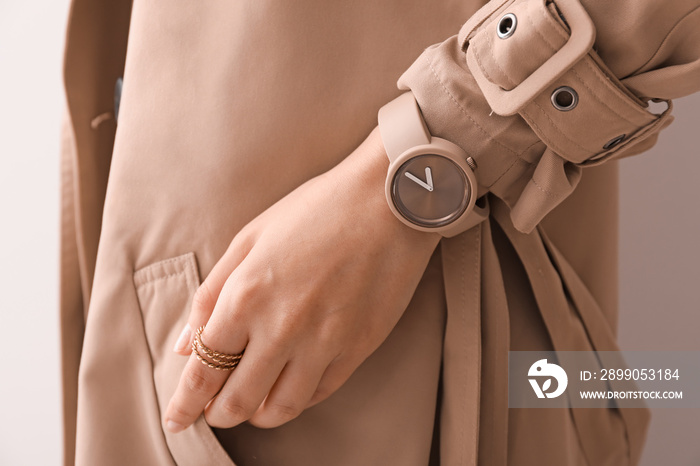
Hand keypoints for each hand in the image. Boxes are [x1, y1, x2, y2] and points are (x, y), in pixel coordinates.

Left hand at [164, 128, 440, 432]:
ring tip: (251, 406)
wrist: (388, 202)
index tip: (176, 419)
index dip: (183, 404)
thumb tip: (185, 345)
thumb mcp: (251, 238)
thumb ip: (212, 293)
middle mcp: (282, 328)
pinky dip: (296, 399)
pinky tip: (288, 385)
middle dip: (217, 414)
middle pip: (237, 401)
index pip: (203, 371)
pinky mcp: (357, 348)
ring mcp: (323, 342)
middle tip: (212, 412)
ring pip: (281, 408)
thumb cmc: (316, 210)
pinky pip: (319, 393)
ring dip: (257, 415)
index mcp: (246, 296)